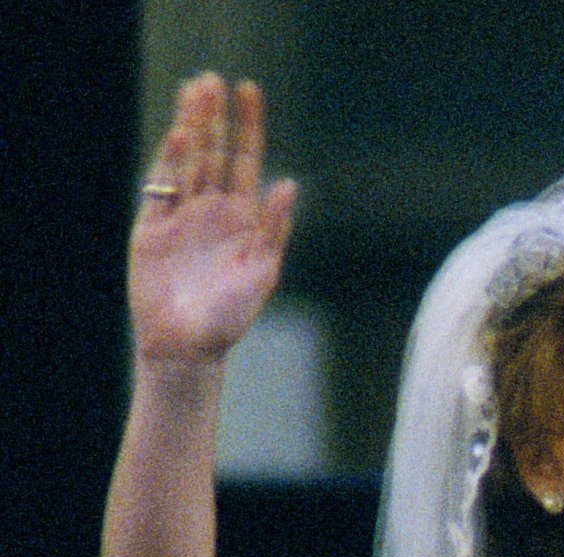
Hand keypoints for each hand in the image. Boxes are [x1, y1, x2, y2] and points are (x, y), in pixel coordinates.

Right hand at [129, 74, 296, 362]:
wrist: (187, 347)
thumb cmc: (230, 320)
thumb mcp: (261, 273)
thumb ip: (273, 229)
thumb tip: (288, 184)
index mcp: (242, 221)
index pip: (245, 162)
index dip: (248, 127)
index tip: (249, 91)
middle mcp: (212, 213)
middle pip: (213, 153)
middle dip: (214, 117)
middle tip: (213, 79)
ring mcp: (181, 218)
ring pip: (186, 161)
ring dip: (191, 126)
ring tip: (194, 90)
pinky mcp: (152, 229)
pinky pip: (161, 187)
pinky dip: (169, 161)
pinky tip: (181, 136)